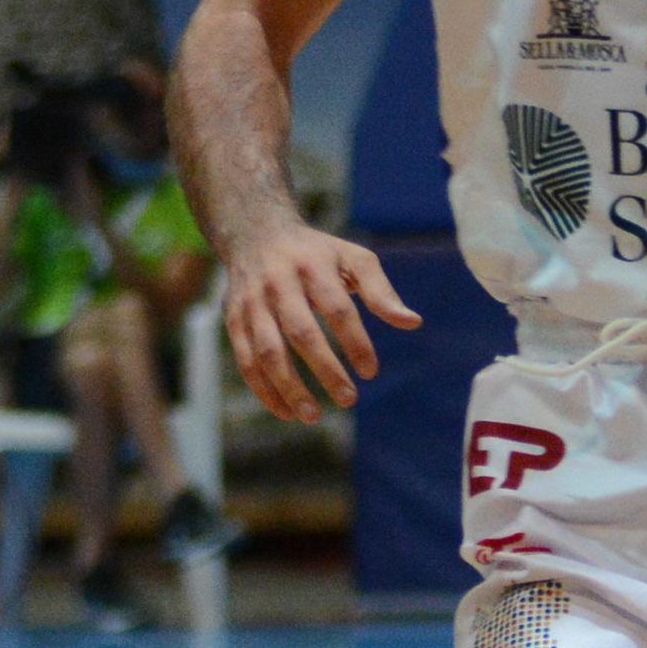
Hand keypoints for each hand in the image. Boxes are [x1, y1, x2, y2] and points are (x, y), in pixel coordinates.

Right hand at [222, 215, 421, 420]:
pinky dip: (263, 390)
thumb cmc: (316, 253)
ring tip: (313, 416)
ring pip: (268, 351)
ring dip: (289, 387)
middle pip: (301, 332)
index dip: (355, 342)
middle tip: (349, 399)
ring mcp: (252, 302)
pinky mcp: (233, 319)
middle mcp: (278, 282)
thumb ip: (380, 291)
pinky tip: (286, 412)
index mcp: (313, 266)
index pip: (337, 308)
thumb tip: (412, 323)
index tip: (371, 372)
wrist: (255, 232)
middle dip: (325, 369)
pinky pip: (246, 360)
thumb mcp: (352, 258)